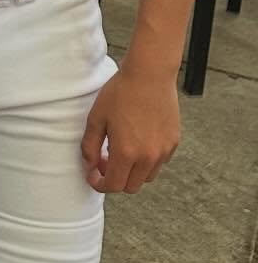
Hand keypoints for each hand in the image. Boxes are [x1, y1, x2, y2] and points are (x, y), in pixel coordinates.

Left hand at [81, 63, 179, 193]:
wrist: (149, 75)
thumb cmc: (120, 93)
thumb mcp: (97, 117)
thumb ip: (90, 145)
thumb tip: (89, 165)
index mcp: (127, 152)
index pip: (114, 185)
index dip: (100, 185)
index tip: (92, 176)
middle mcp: (148, 158)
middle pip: (131, 186)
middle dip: (115, 180)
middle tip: (103, 161)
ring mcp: (164, 152)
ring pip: (146, 177)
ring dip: (131, 172)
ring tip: (119, 150)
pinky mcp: (173, 144)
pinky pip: (158, 163)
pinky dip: (146, 161)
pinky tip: (136, 141)